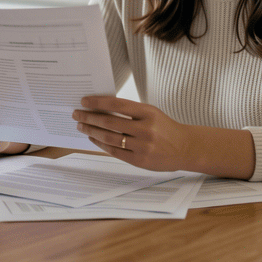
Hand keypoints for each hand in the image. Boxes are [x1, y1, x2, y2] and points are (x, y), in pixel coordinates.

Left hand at [74, 96, 197, 171]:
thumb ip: (130, 111)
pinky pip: (114, 151)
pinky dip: (100, 144)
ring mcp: (142, 146)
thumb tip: (102, 108)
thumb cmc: (166, 128)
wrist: (185, 148)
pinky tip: (93, 139)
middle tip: (77, 114)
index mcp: (148, 112)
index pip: (117, 104)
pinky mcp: (140, 160)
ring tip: (81, 126)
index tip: (84, 101)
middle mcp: (145, 129)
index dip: (97, 102)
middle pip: (109, 122)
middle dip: (89, 117)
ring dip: (91, 131)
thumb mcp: (152, 113)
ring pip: (109, 138)